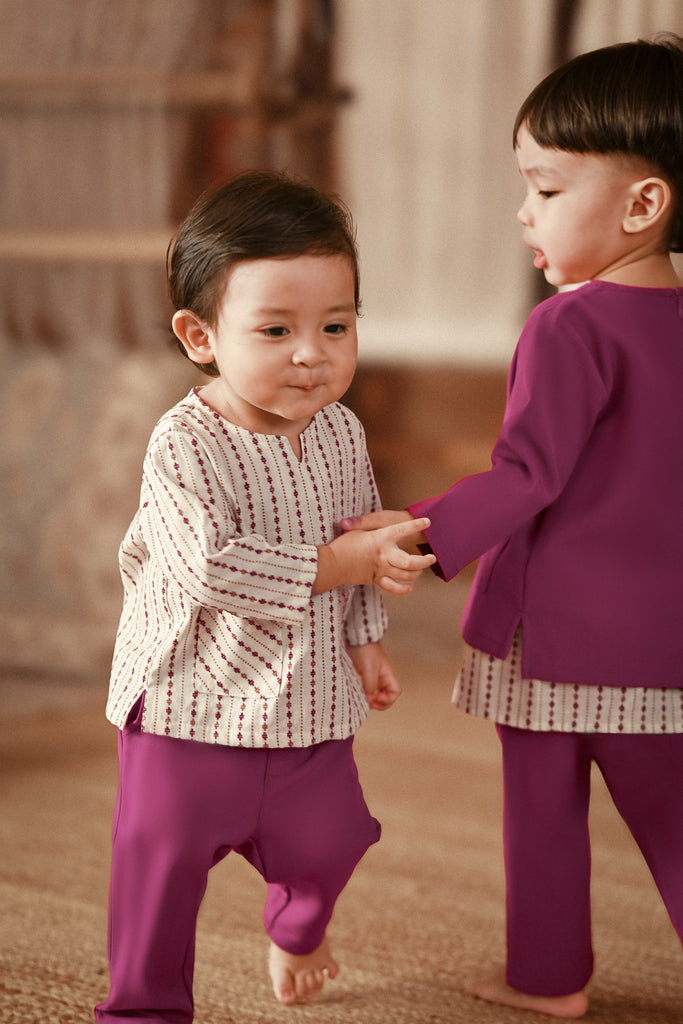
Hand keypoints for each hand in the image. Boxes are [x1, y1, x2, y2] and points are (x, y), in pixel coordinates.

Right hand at [314, 516, 435, 595]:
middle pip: (409, 562)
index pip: (402, 530)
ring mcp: (381, 568)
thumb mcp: (355, 529)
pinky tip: (409, 587)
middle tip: (432, 558)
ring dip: (416, 573)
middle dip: (423, 560)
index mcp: (380, 538)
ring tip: (421, 569)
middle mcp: (384, 554)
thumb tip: (357, 518)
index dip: (415, 525)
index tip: (427, 521)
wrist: (332, 563)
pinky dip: (403, 589)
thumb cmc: (345, 542)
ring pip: (404, 574)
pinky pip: (393, 587)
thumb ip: (362, 522)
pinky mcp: (376, 579)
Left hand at [347, 642, 400, 709]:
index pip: (395, 692)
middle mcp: (383, 677)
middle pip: (387, 695)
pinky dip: (365, 693)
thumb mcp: (369, 670)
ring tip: (364, 700)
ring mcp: (374, 676)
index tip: (375, 699)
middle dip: (380, 702)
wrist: (356, 638)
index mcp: (388, 674)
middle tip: (370, 703)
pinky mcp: (365, 674)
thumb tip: (370, 699)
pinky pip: (368, 688)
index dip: (387, 698)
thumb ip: (371, 686)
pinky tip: (359, 694)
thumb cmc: (365, 650)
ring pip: (377, 692)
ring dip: (372, 699)